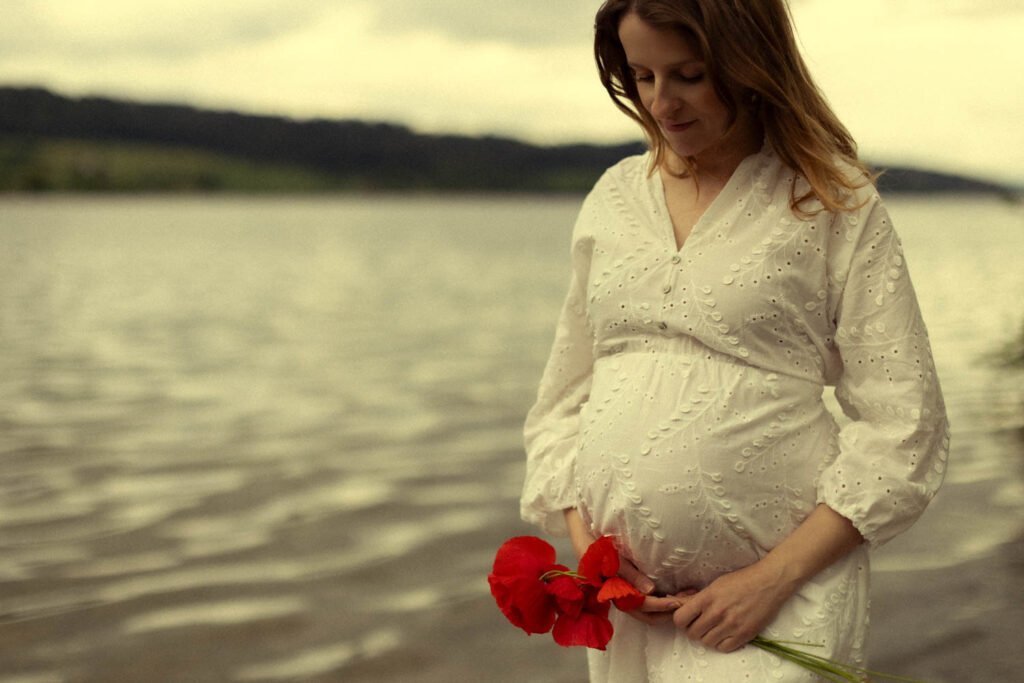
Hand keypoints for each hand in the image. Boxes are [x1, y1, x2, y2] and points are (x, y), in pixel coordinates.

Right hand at [562, 508, 690, 624]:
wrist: (578, 523)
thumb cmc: (592, 537)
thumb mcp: (608, 554)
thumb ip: (628, 572)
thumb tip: (651, 589)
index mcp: (610, 589)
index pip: (639, 605)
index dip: (660, 605)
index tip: (678, 601)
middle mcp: (616, 592)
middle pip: (644, 613)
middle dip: (666, 611)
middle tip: (687, 602)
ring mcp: (620, 586)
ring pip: (645, 606)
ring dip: (664, 604)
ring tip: (684, 595)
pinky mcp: (624, 579)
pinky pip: (643, 594)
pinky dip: (659, 595)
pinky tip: (671, 587)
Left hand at [671, 560, 797, 652]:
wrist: (769, 583)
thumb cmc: (741, 580)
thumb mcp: (715, 584)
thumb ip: (697, 597)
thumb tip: (678, 603)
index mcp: (707, 597)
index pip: (680, 619)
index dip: (681, 620)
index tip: (687, 618)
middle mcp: (717, 613)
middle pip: (692, 633)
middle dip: (694, 629)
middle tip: (701, 623)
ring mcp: (731, 625)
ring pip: (706, 642)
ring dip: (707, 637)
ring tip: (715, 628)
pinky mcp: (744, 634)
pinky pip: (723, 648)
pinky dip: (721, 643)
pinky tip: (725, 634)